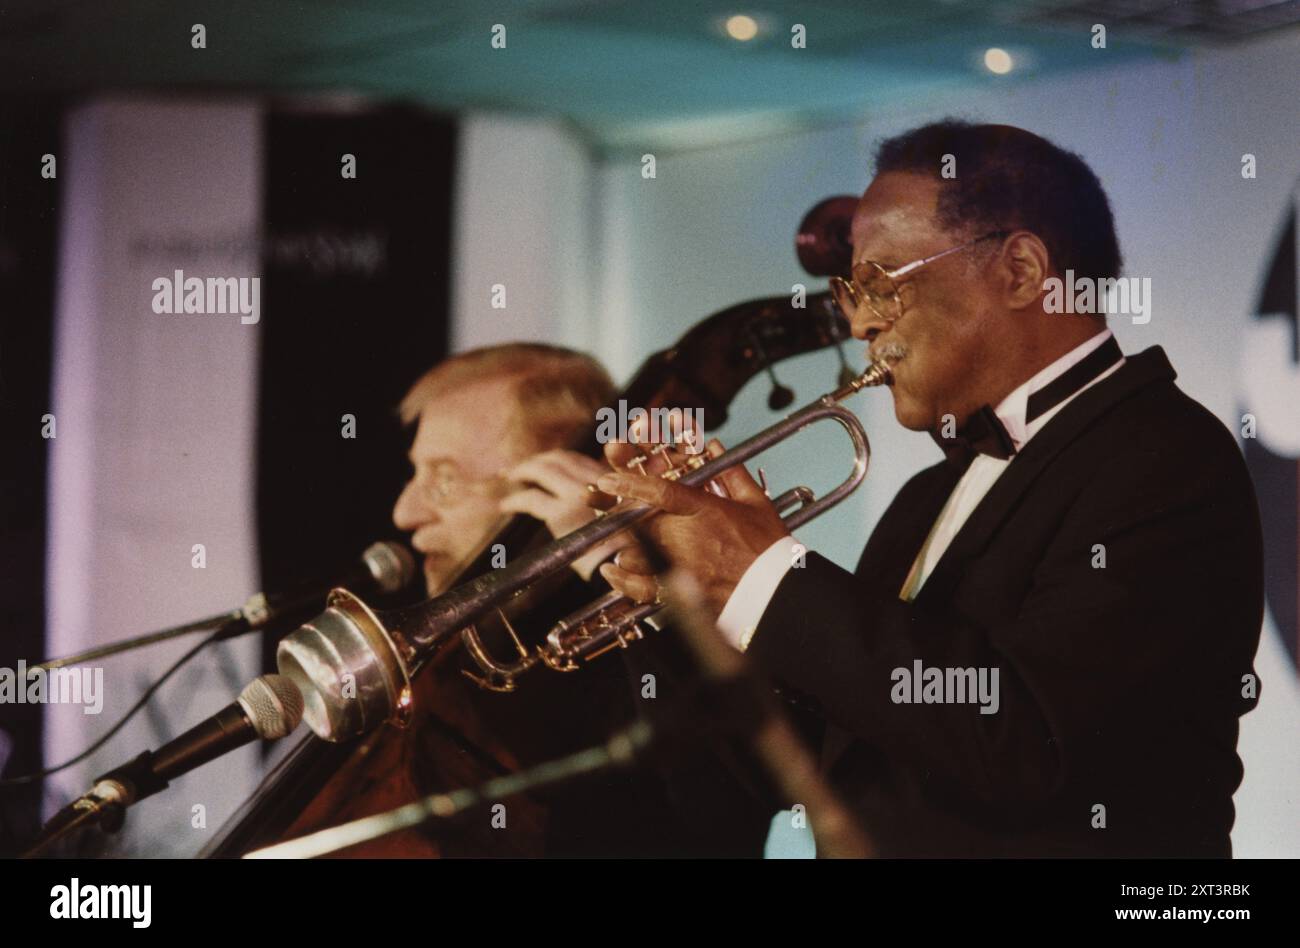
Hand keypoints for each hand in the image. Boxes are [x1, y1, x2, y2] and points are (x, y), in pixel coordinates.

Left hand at [499, 449, 631, 580]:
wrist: (628, 568)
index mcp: (612, 479)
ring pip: (542, 470)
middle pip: (558, 459)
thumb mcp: (627, 517)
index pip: (578, 459)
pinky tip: (506, 505)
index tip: (545, 461)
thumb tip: (589, 501)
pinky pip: (530, 499)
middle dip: (536, 461)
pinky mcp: (560, 514)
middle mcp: (596, 480)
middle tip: (519, 469)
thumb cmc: (630, 550)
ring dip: (522, 471)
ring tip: (509, 477)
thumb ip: (609, 502)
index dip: (558, 459)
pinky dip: (515, 500)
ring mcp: (577, 495)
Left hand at [594, 438, 789, 624]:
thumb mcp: (755, 502)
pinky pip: (640, 587)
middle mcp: (685, 536)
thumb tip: (713, 446)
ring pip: (633, 551)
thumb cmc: (769, 549)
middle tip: (598, 500)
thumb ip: (731, 472)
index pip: (657, 491)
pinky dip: (622, 580)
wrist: (775, 593)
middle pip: (636, 520)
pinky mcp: (679, 592)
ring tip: (610, 532)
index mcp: (702, 511)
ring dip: (621, 541)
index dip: (628, 483)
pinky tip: (612, 570)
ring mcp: (678, 565)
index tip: (606, 478)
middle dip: (614, 509)